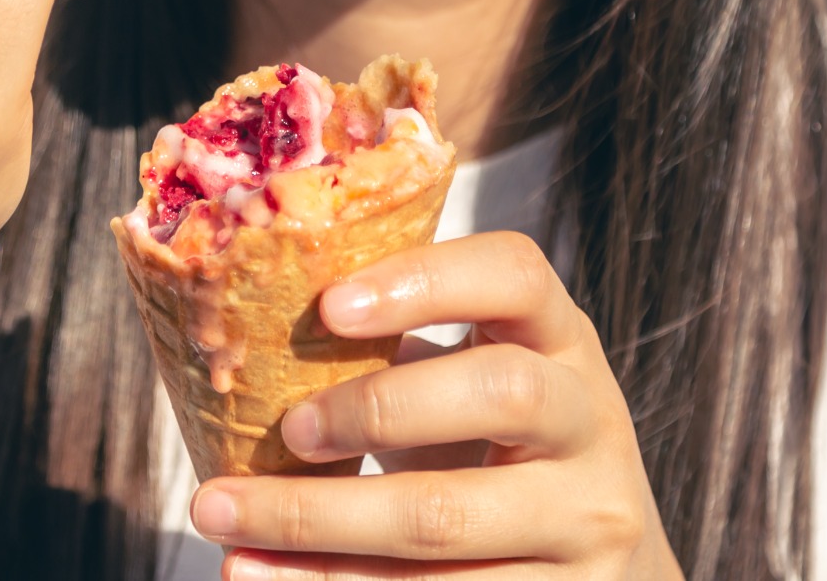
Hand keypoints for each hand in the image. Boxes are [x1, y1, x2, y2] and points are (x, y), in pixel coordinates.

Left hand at [189, 232, 684, 579]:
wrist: (602, 555)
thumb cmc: (499, 441)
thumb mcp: (477, 377)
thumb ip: (398, 352)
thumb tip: (243, 335)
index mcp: (561, 339)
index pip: (515, 275)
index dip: (426, 280)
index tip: (329, 305)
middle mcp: (590, 422)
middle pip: (498, 395)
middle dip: (374, 408)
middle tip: (284, 430)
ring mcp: (586, 521)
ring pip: (446, 521)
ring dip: (316, 525)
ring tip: (224, 519)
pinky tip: (258, 572)